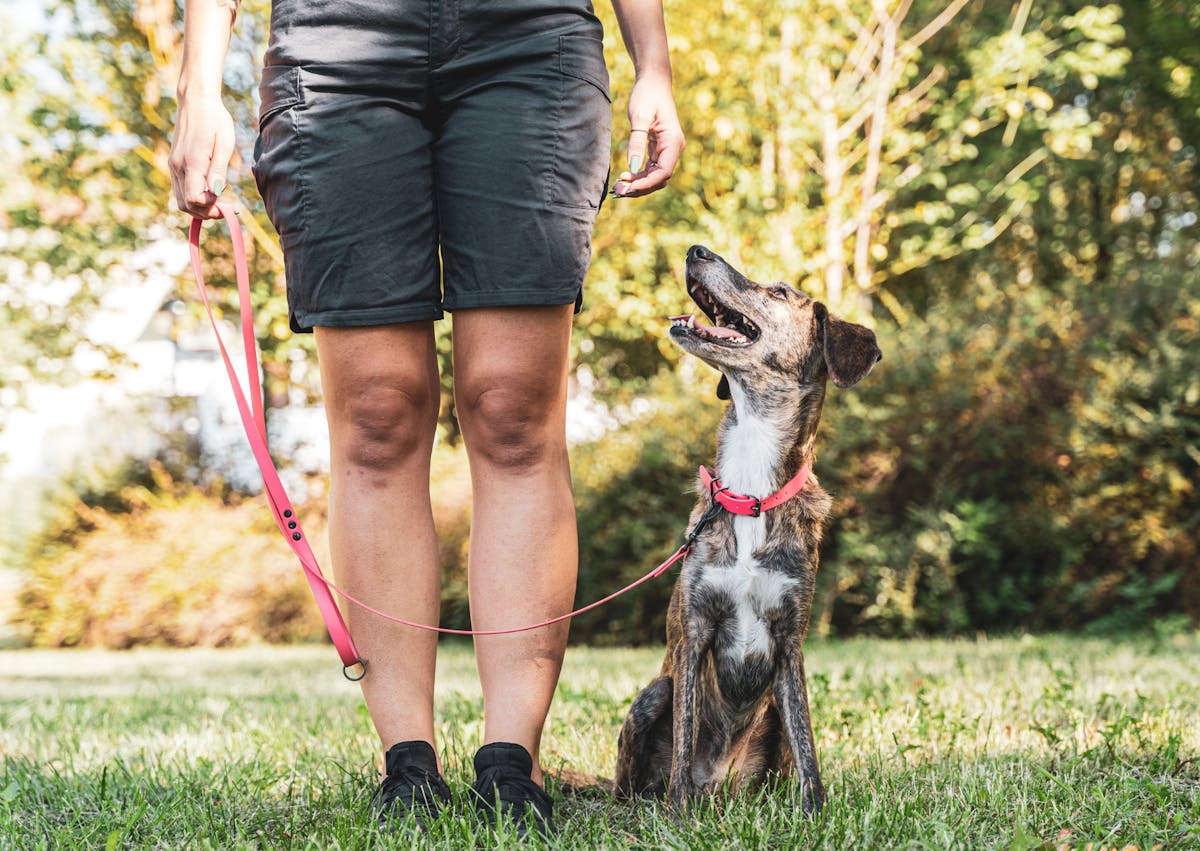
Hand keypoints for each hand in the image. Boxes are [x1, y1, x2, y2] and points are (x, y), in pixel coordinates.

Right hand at [168, 95, 235, 218]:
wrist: (196, 102)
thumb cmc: (215, 120)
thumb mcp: (224, 144)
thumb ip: (218, 170)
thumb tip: (217, 193)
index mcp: (191, 162)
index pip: (195, 200)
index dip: (212, 208)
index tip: (228, 204)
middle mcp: (178, 166)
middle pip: (186, 205)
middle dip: (206, 213)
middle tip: (226, 210)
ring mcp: (173, 165)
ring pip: (181, 200)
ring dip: (199, 208)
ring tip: (219, 203)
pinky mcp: (173, 163)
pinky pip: (180, 190)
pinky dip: (193, 198)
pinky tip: (209, 192)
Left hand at [611, 72, 683, 197]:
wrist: (654, 81)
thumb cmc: (647, 95)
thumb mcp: (639, 117)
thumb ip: (636, 142)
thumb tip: (632, 167)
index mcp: (673, 141)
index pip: (663, 172)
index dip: (646, 183)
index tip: (628, 186)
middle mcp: (674, 148)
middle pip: (660, 178)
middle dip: (641, 187)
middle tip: (619, 191)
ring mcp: (667, 150)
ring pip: (655, 176)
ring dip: (639, 184)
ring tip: (620, 186)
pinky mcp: (659, 149)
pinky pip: (651, 168)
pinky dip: (639, 175)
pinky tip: (626, 177)